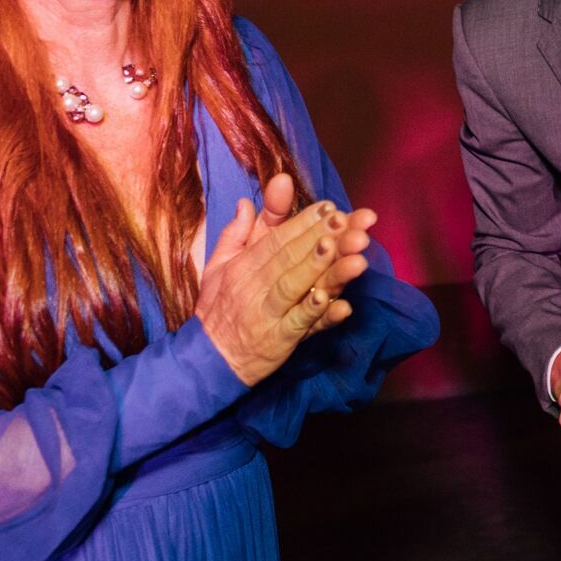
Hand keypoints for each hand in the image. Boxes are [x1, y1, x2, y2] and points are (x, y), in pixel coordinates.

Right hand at [195, 173, 373, 385]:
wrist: (208, 359)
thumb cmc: (218, 308)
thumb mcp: (218, 266)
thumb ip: (236, 233)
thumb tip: (246, 201)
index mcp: (242, 266)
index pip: (276, 239)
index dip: (303, 222)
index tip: (330, 207)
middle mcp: (254, 287)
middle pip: (291, 258)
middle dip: (321, 237)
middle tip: (349, 220)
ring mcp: (268, 314)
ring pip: (297, 287)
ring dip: (324, 270)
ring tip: (352, 254)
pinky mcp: (279, 341)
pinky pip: (301, 325)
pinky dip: (321, 314)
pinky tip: (342, 304)